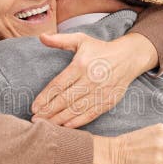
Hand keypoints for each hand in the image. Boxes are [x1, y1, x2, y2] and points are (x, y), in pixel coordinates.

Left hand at [31, 32, 157, 128]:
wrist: (128, 57)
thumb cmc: (100, 49)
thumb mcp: (81, 39)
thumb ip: (60, 40)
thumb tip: (41, 37)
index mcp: (81, 65)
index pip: (58, 85)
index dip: (45, 97)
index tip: (34, 107)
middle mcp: (90, 80)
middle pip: (65, 100)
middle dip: (48, 111)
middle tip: (35, 119)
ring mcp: (100, 92)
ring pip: (76, 109)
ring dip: (60, 119)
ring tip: (46, 125)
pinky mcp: (109, 101)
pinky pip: (91, 114)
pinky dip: (78, 122)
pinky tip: (65, 126)